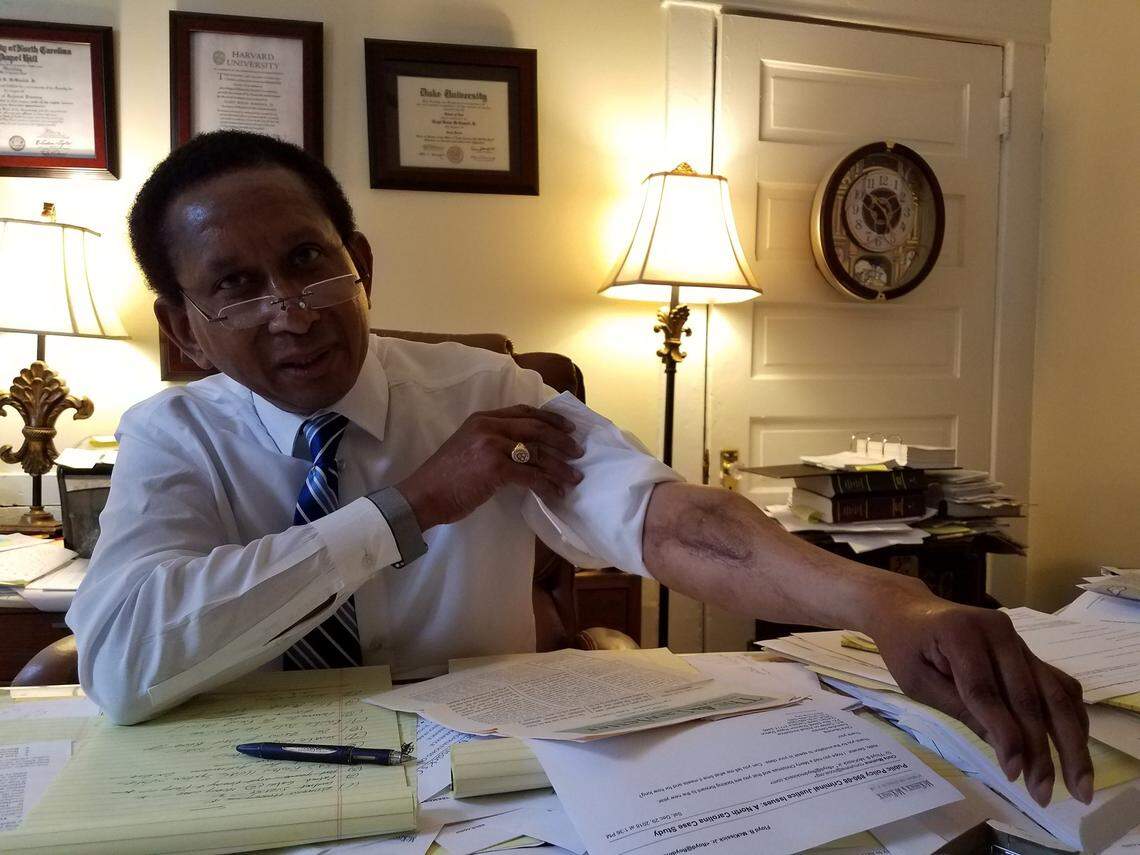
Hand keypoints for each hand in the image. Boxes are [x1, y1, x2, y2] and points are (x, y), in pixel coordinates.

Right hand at [397, 404, 583, 529]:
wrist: (422, 495)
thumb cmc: (444, 478)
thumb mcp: (467, 447)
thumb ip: (492, 441)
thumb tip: (524, 450)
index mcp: (482, 418)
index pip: (524, 412)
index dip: (550, 419)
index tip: (568, 428)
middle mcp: (489, 426)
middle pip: (536, 428)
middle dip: (562, 440)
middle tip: (578, 452)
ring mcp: (492, 445)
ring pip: (538, 452)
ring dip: (560, 467)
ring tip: (574, 477)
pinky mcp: (495, 468)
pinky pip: (531, 475)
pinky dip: (547, 485)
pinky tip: (556, 493)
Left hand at [871, 591, 1092, 806]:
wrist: (909, 610)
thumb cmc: (905, 647)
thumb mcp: (917, 680)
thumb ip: (959, 708)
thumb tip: (1005, 749)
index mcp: (960, 633)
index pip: (986, 690)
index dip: (1003, 733)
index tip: (1015, 773)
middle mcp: (997, 631)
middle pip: (1027, 696)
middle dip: (1040, 749)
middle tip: (1044, 793)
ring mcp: (1017, 639)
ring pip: (1053, 693)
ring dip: (1070, 741)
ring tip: (1079, 783)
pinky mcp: (1027, 650)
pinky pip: (1057, 684)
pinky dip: (1071, 716)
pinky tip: (1077, 747)